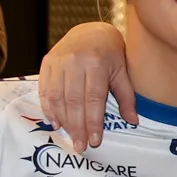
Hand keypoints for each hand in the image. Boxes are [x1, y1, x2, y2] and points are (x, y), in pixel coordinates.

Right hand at [37, 21, 133, 151]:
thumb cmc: (111, 54)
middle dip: (77, 127)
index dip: (93, 122)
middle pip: (73, 101)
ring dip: (62, 120)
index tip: (94, 141)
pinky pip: (44, 89)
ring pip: (57, 97)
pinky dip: (48, 108)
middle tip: (80, 146)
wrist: (91, 30)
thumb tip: (132, 122)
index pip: (93, 99)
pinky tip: (55, 122)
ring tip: (69, 136)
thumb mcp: (122, 72)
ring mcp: (58, 61)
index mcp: (96, 63)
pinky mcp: (47, 62)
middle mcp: (74, 61)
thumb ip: (126, 97)